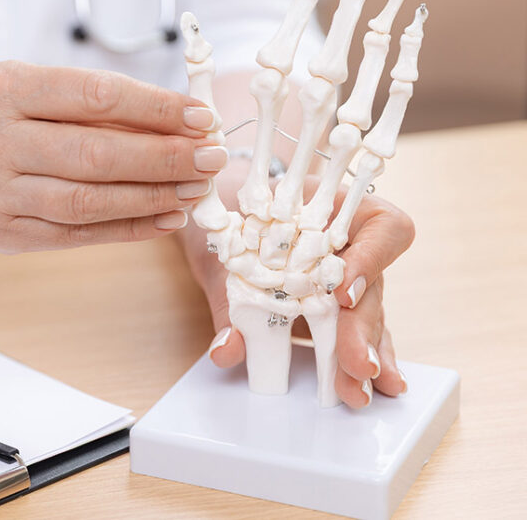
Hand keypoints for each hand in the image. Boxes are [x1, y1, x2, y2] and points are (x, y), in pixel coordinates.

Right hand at [0, 61, 225, 252]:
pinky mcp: (2, 235)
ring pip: (87, 201)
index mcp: (4, 90)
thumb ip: (89, 101)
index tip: (199, 116)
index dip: (154, 108)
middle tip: (210, 157)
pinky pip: (75, 235)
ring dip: (152, 197)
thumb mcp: (27, 86)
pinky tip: (165, 218)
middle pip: (94, 154)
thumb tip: (177, 120)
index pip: (92, 96)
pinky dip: (126, 228)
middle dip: (163, 157)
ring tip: (195, 189)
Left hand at [182, 161, 414, 407]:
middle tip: (356, 365)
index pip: (382, 228)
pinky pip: (352, 335)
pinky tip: (370, 389)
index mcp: (339, 211)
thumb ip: (226, 296)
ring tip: (359, 390)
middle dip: (361, 328)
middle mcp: (353, 246)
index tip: (343, 292)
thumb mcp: (221, 249)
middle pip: (372, 286)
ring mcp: (349, 281)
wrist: (220, 214)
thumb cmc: (232, 218)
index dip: (371, 259)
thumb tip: (228, 348)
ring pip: (367, 317)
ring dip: (363, 354)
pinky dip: (357, 361)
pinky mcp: (335, 312)